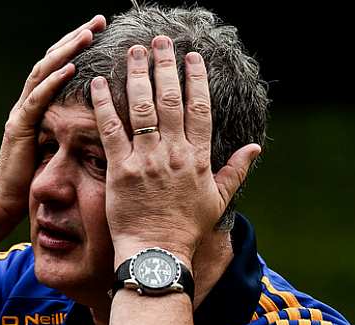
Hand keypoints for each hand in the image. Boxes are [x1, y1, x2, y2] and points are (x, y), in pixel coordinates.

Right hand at [0, 15, 105, 220]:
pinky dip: (53, 81)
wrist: (6, 201)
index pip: (62, 66)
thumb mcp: (61, 147)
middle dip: (76, 38)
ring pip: (43, 73)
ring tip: (87, 34)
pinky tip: (70, 68)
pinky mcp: (19, 127)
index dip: (80, 46)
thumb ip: (75, 128)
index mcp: (41, 105)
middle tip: (99, 20)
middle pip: (52, 60)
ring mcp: (22, 112)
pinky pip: (36, 99)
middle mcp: (29, 103)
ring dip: (66, 51)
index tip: (104, 30)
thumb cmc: (37, 179)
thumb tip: (107, 119)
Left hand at [90, 36, 260, 266]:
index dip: (195, 79)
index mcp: (198, 158)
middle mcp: (174, 153)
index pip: (200, 108)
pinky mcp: (119, 170)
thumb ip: (235, 170)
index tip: (191, 57)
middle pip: (170, 99)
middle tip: (159, 41)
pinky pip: (110, 130)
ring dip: (136, 74)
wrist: (158, 254)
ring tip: (133, 50)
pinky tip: (100, 83)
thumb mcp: (218, 200)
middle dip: (165, 65)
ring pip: (141, 107)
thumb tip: (254, 147)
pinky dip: (104, 104)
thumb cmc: (186, 229)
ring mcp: (146, 160)